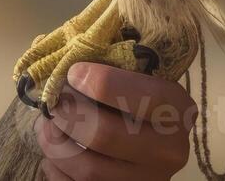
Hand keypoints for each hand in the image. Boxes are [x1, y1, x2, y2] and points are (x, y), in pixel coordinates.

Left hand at [35, 61, 194, 179]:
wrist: (150, 147)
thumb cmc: (137, 101)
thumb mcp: (138, 78)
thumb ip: (112, 64)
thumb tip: (65, 56)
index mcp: (178, 110)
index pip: (143, 95)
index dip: (101, 82)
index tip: (73, 73)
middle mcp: (171, 150)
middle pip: (105, 134)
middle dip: (68, 115)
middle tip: (53, 104)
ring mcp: (149, 180)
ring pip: (89, 169)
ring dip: (56, 145)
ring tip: (46, 128)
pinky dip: (57, 171)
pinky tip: (54, 155)